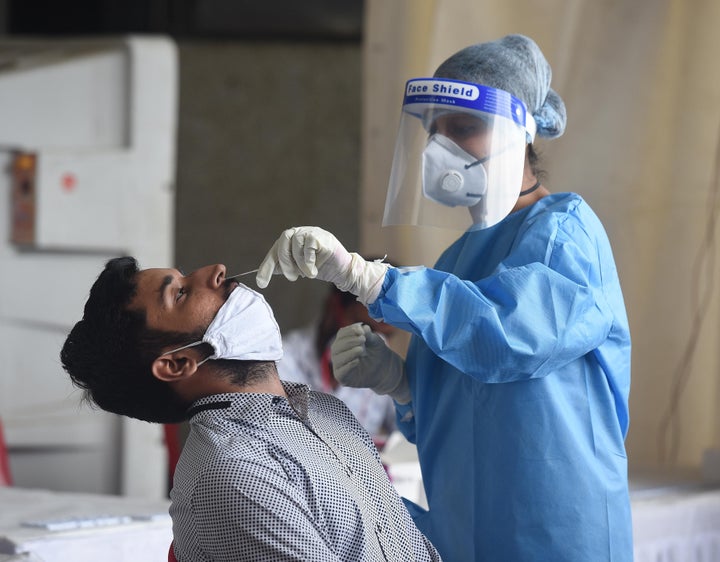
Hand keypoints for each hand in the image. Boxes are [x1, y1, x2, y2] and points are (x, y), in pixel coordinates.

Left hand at [255, 227, 388, 304]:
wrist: (341, 270)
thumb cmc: (319, 267)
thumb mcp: (297, 269)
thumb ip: (282, 267)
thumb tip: (261, 275)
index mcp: (291, 241)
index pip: (275, 251)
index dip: (267, 266)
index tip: (261, 283)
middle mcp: (300, 233)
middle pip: (283, 241)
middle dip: (285, 262)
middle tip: (292, 277)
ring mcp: (312, 232)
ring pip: (296, 242)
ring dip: (299, 263)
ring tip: (307, 274)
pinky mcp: (323, 237)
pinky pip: (309, 244)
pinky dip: (308, 260)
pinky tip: (314, 269)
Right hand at [331, 323, 409, 403]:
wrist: (384, 370)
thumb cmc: (377, 353)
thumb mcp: (375, 341)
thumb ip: (369, 335)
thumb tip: (363, 327)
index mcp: (343, 341)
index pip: (341, 334)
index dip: (349, 330)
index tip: (360, 329)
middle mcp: (338, 353)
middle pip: (337, 345)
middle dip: (350, 341)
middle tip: (363, 339)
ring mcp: (339, 365)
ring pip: (338, 358)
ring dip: (349, 352)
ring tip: (361, 349)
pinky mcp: (342, 377)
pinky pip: (341, 372)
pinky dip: (348, 366)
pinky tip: (357, 361)